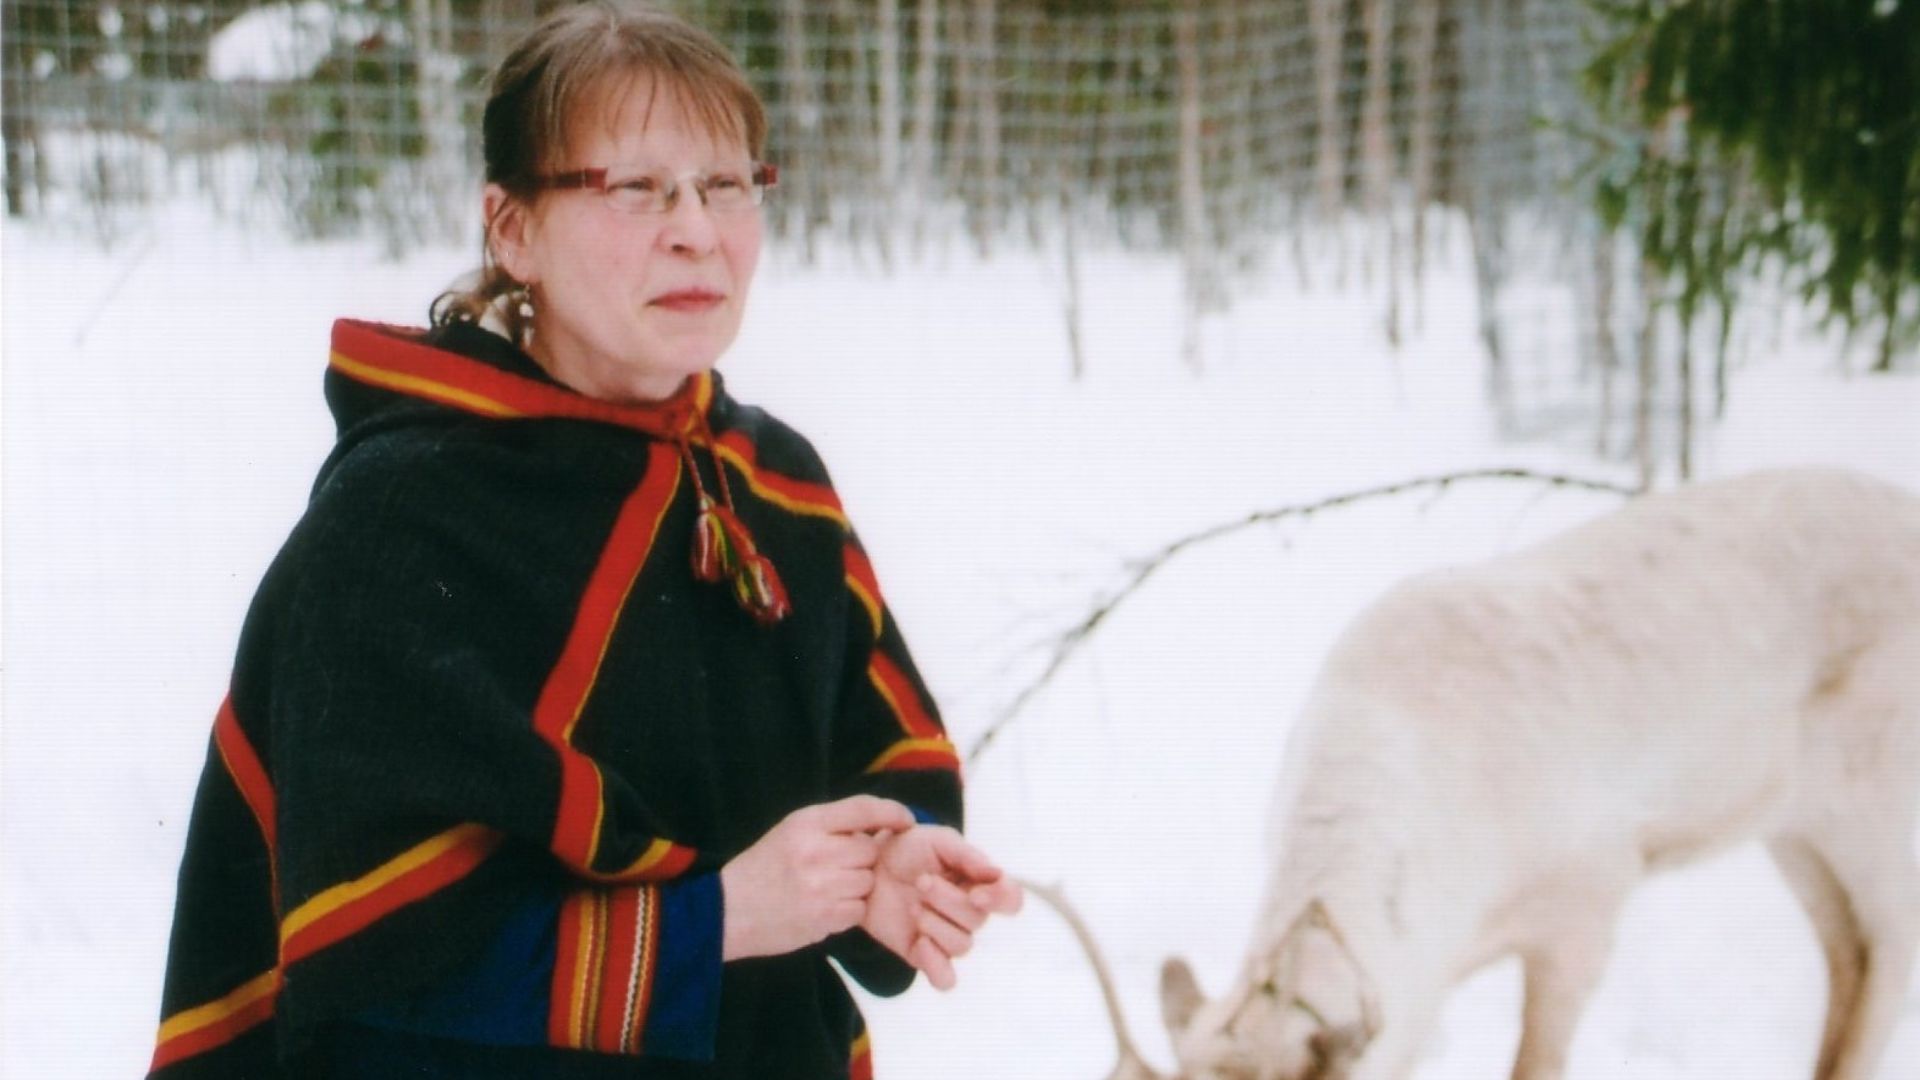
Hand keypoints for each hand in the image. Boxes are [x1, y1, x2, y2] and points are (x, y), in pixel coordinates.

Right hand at [720, 795, 914, 960]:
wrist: (728, 911)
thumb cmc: (764, 868)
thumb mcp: (791, 832)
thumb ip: (831, 826)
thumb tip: (880, 828)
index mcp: (807, 823)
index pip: (863, 808)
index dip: (892, 812)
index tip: (906, 820)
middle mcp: (816, 850)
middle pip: (870, 851)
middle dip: (863, 861)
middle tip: (841, 868)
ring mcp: (821, 886)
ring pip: (868, 882)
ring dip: (857, 888)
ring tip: (829, 889)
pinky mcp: (824, 917)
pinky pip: (858, 910)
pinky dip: (849, 911)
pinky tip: (826, 908)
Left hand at [861, 825, 1022, 989]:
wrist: (866, 867)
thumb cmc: (907, 849)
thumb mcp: (937, 841)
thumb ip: (967, 855)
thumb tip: (995, 873)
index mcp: (978, 883)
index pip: (1010, 899)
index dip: (1000, 900)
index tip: (976, 894)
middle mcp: (967, 913)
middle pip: (978, 921)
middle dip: (948, 901)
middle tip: (922, 882)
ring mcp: (946, 936)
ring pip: (962, 945)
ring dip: (935, 924)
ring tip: (912, 906)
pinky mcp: (924, 955)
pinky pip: (944, 978)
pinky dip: (936, 965)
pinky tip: (920, 943)